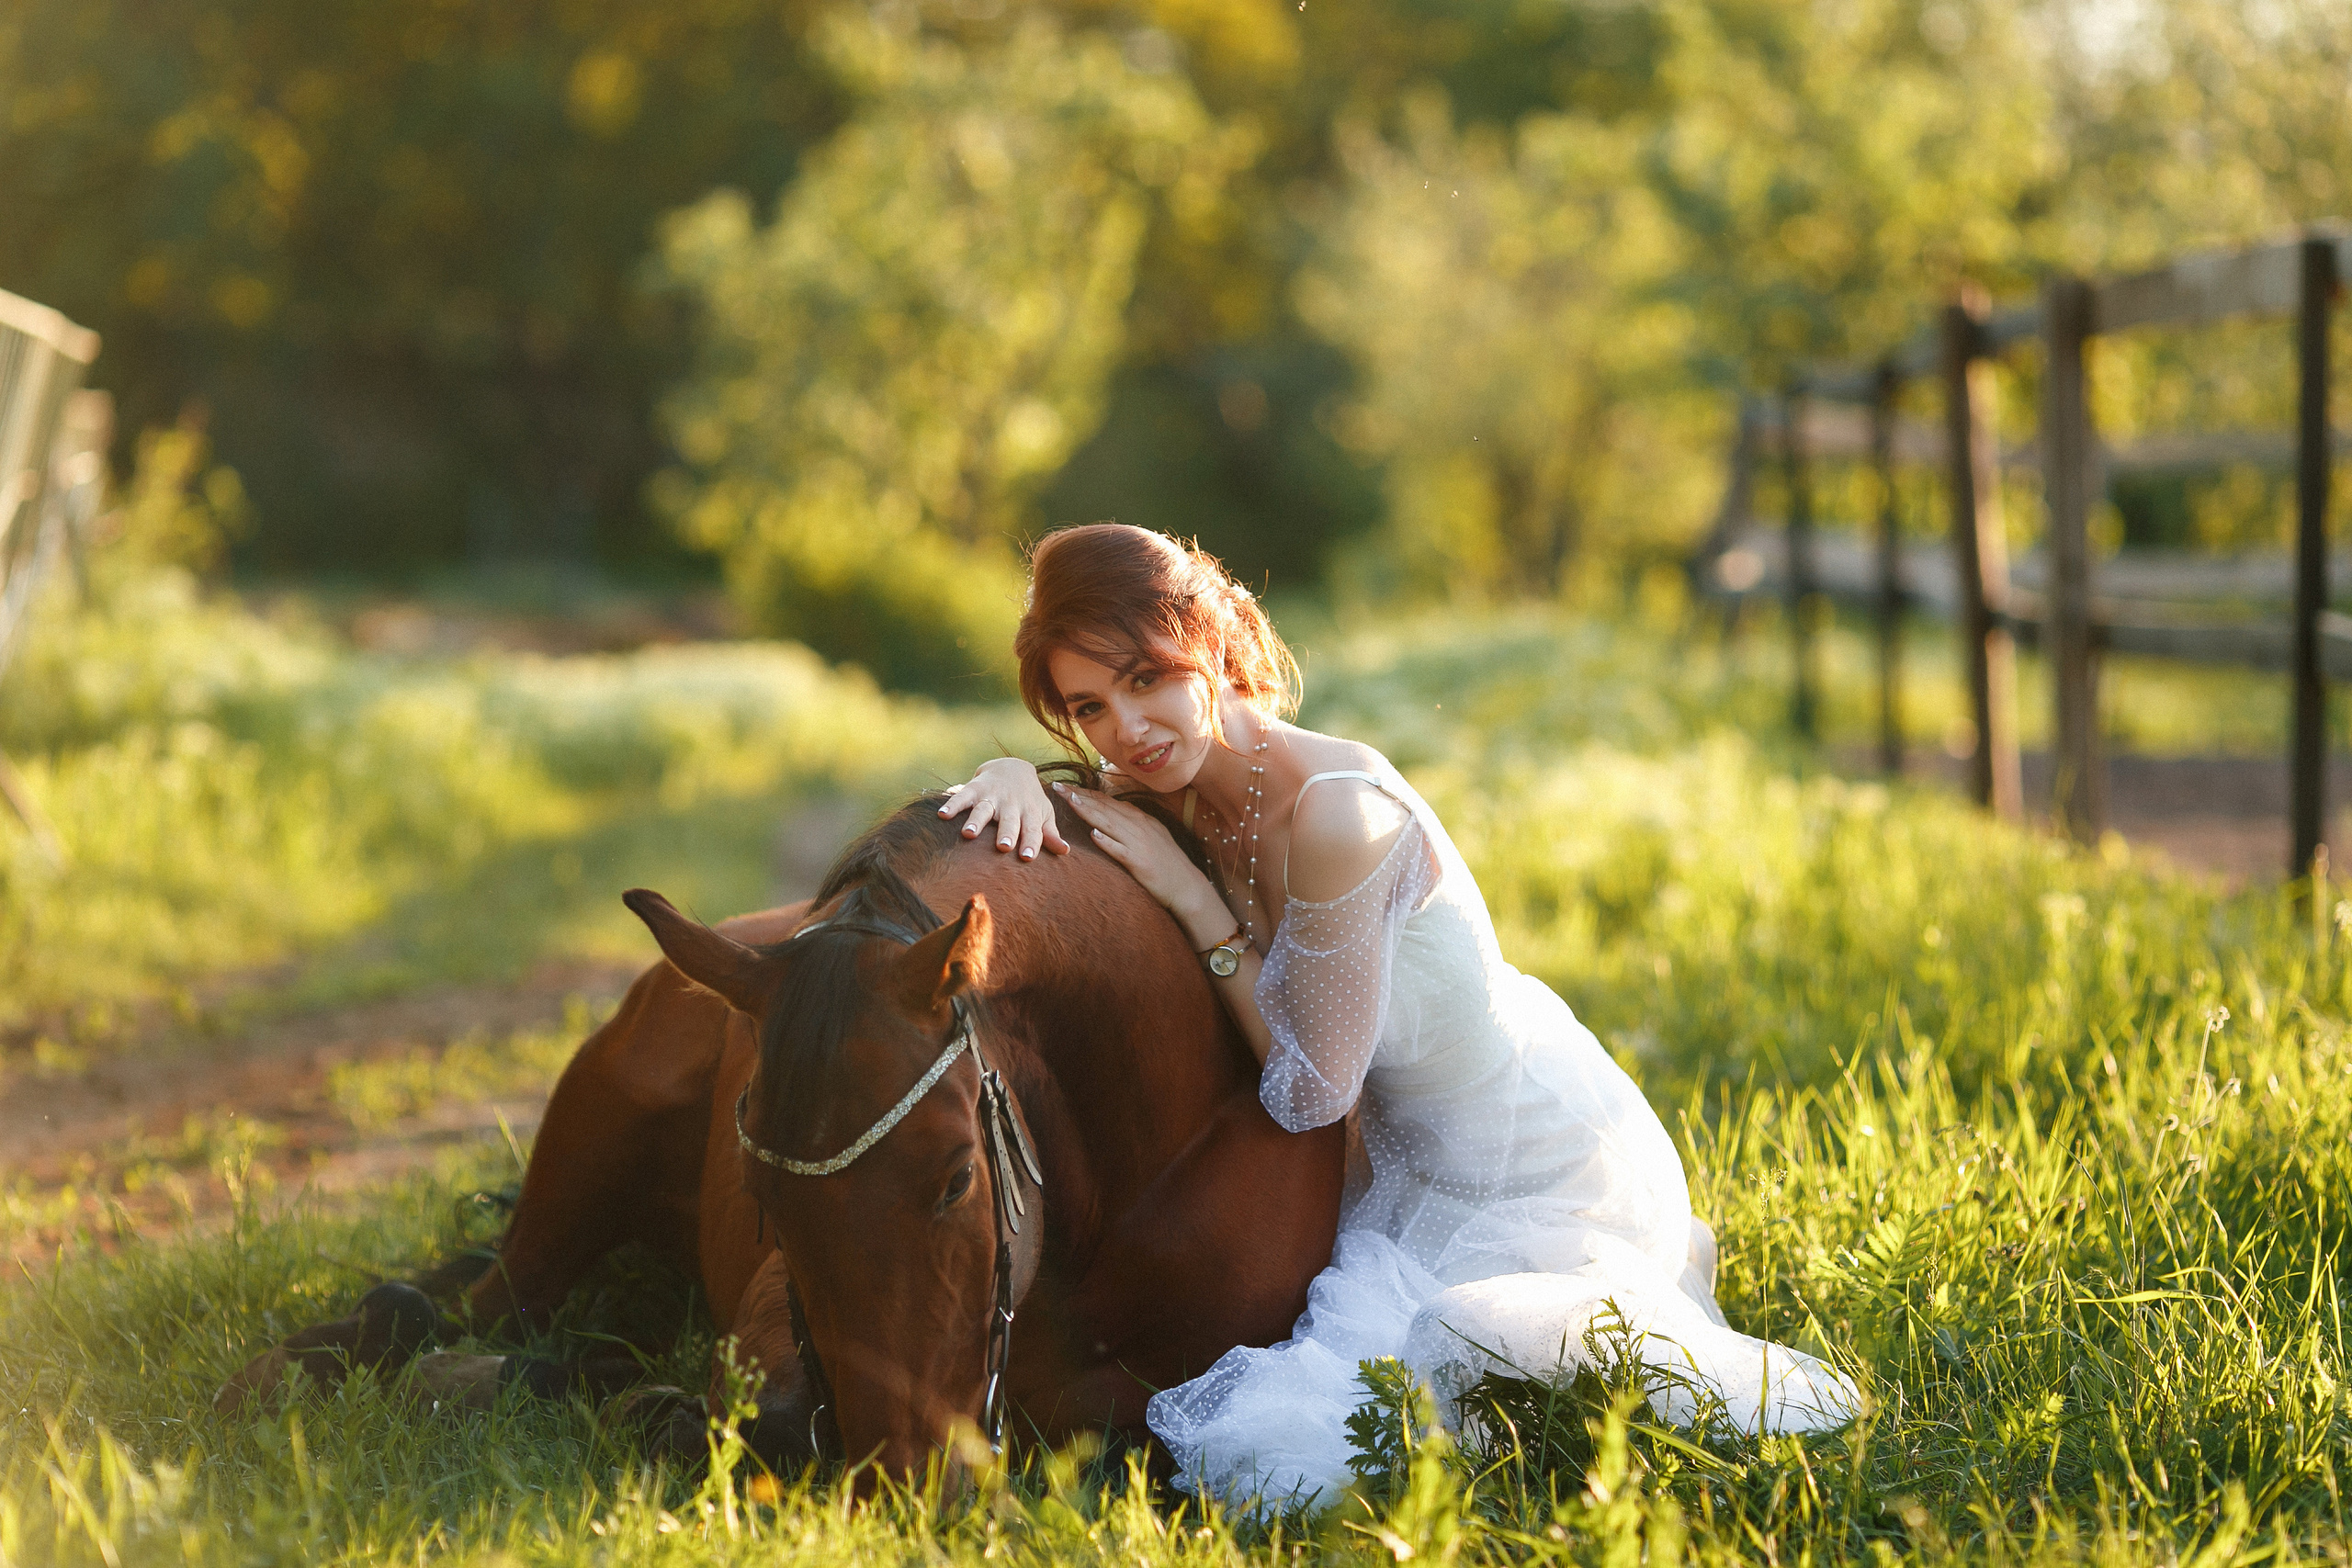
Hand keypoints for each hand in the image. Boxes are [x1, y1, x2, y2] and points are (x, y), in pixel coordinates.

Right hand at [938, 758, 1068, 859]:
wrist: (1013, 766)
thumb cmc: (1029, 799)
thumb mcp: (1043, 813)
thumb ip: (1050, 834)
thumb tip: (1065, 852)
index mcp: (1029, 812)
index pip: (1032, 829)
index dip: (1031, 842)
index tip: (1027, 857)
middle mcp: (1011, 804)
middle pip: (1009, 820)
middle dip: (1006, 832)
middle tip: (1003, 847)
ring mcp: (992, 795)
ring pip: (984, 809)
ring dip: (976, 820)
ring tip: (968, 833)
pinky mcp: (974, 788)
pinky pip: (962, 797)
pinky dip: (952, 804)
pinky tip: (942, 815)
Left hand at [1053, 782, 1227, 943]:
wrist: (1187, 885)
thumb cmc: (1168, 862)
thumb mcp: (1152, 834)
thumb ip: (1133, 822)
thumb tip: (1114, 811)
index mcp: (1140, 818)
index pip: (1108, 801)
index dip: (1085, 792)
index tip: (1065, 786)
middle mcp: (1138, 826)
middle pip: (1104, 808)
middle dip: (1079, 796)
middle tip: (1057, 786)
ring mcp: (1139, 843)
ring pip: (1109, 824)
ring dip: (1090, 812)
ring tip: (1071, 801)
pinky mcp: (1140, 862)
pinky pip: (1121, 851)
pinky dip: (1107, 842)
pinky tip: (1094, 835)